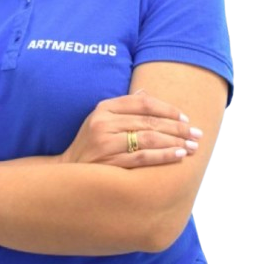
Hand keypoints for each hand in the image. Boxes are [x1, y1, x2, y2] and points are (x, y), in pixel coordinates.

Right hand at [61, 91, 201, 167]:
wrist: (70, 172)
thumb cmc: (91, 143)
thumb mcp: (101, 119)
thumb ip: (123, 107)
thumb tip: (145, 93)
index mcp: (104, 108)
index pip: (142, 103)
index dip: (166, 109)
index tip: (184, 117)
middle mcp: (103, 123)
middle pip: (148, 121)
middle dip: (177, 127)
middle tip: (196, 133)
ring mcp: (105, 143)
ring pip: (148, 139)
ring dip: (174, 142)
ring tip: (192, 146)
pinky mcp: (109, 163)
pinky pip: (143, 158)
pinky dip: (163, 156)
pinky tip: (178, 155)